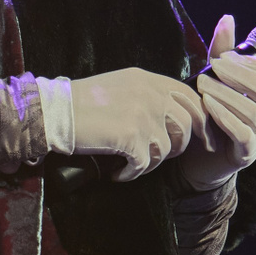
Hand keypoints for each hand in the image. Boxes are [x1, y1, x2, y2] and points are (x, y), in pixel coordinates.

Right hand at [69, 66, 205, 180]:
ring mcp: (142, 115)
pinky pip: (144, 165)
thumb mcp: (121, 85)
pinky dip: (130, 174)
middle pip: (186, 126)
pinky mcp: (131, 137)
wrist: (55, 112)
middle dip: (176, 147)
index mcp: (149, 80)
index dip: (200, 120)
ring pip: (166, 149)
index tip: (201, 137)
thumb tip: (172, 113)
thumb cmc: (83, 101)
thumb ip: (148, 93)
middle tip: (156, 156)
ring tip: (130, 165)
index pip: (191, 98)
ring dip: (149, 162)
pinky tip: (117, 174)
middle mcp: (151, 94)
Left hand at [178, 14, 255, 190]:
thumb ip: (223, 51)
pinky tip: (207, 105)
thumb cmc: (210, 113)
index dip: (255, 64)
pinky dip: (225, 117)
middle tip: (213, 66)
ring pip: (254, 112)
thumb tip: (228, 17)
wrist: (197, 157)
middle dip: (241, 75)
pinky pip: (243, 134)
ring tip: (201, 83)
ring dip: (227, 94)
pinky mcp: (244, 154)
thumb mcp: (216, 79)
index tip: (227, 56)